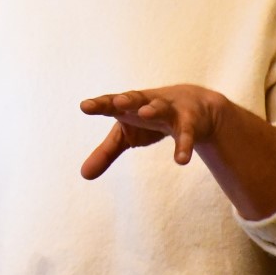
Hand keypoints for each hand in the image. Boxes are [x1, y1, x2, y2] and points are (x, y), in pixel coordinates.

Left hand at [79, 84, 224, 179]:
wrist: (192, 106)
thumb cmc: (149, 120)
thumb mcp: (127, 136)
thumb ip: (106, 152)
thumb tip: (83, 175)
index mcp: (128, 106)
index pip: (111, 103)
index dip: (99, 104)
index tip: (84, 106)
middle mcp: (147, 103)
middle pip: (135, 98)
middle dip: (127, 100)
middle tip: (117, 102)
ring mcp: (169, 110)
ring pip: (161, 108)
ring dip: (153, 110)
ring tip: (145, 114)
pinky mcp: (189, 122)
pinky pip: (186, 134)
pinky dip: (184, 145)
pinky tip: (181, 160)